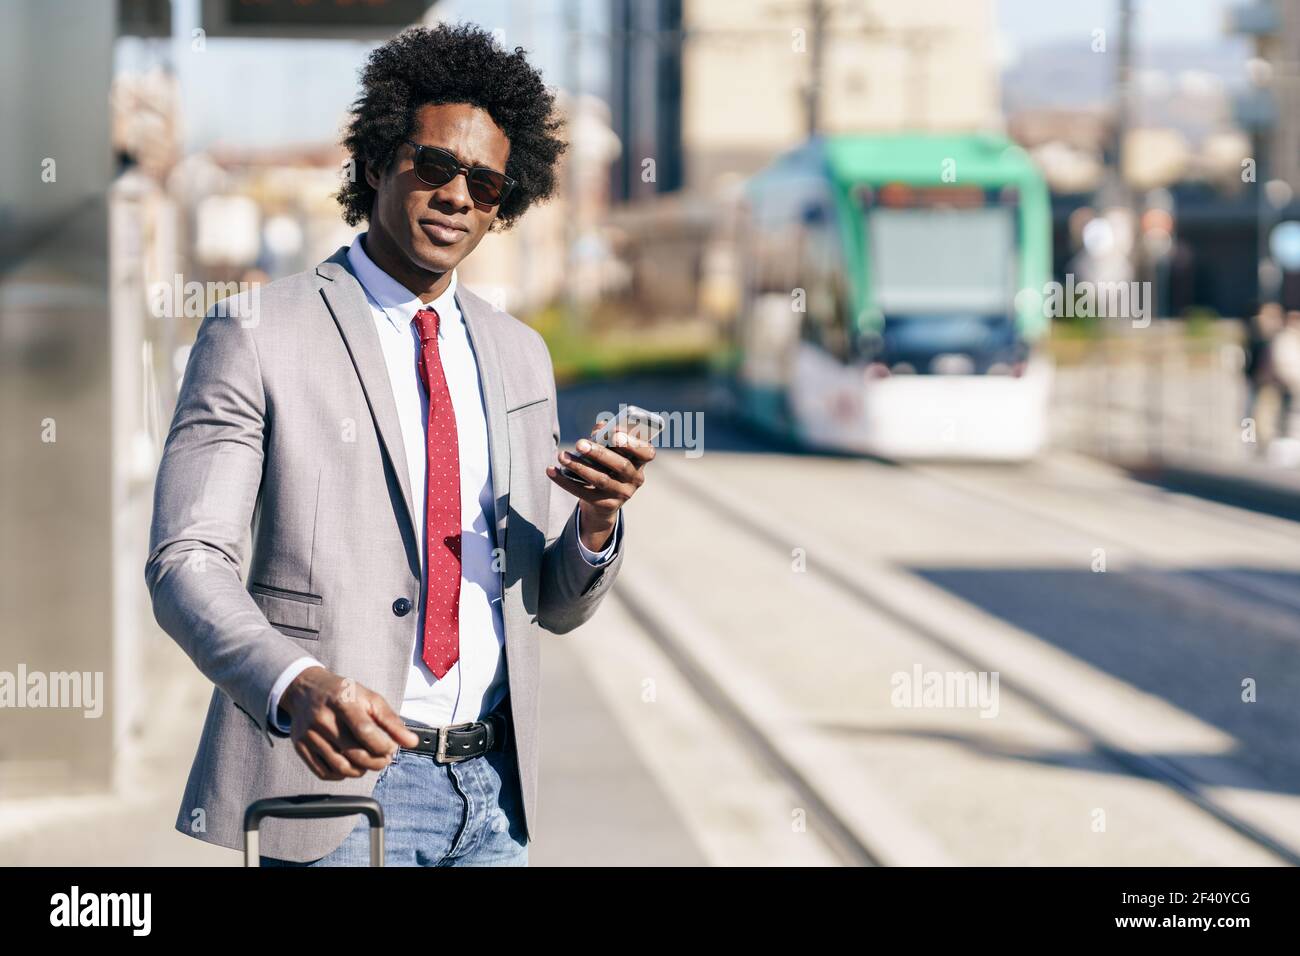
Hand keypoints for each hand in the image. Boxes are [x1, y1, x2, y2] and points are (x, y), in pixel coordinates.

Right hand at [279, 667, 418, 779]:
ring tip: (368, 762)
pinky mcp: (300, 747)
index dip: (383, 746)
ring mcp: (309, 734)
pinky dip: (342, 774)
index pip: (365, 730)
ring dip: (361, 771)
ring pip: (340, 767)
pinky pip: (324, 772)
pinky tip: (350, 765)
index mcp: (343, 701)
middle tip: (384, 759)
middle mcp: (323, 719)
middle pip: (354, 753)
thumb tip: (411, 742)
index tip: (391, 748)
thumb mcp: (370, 698)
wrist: (306, 689)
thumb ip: (391, 721)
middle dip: (376, 762)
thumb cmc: (343, 694)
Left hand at [546, 417, 655, 550]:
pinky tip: (552, 470)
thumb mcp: (612, 450)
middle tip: (579, 443)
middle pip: (620, 465)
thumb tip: (600, 427)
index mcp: (641, 461)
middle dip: (599, 453)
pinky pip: (583, 493)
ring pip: (601, 480)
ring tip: (562, 456)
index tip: (614, 433)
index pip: (646, 452)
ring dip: (579, 466)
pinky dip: (565, 481)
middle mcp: (635, 479)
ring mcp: (622, 494)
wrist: (604, 498)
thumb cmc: (608, 463)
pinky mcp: (605, 505)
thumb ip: (607, 437)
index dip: (632, 443)